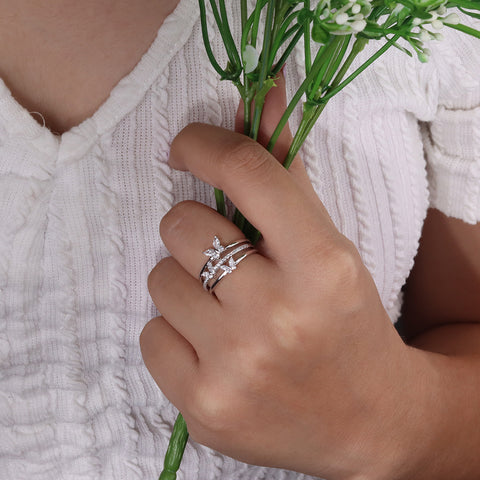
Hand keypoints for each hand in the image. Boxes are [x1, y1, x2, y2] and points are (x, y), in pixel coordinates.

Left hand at [141, 76, 425, 479]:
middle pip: (182, 227)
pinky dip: (174, 333)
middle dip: (196, 230)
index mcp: (322, 267)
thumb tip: (256, 93)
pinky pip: (151, 335)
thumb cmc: (347, 322)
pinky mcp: (204, 408)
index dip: (206, 144)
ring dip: (185, 283)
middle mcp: (278, 318)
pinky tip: (212, 348)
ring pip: (161, 280)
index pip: (248, 173)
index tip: (187, 144)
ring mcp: (237, 368)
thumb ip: (286, 172)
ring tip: (224, 309)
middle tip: (225, 254)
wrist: (368, 419)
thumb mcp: (329, 246)